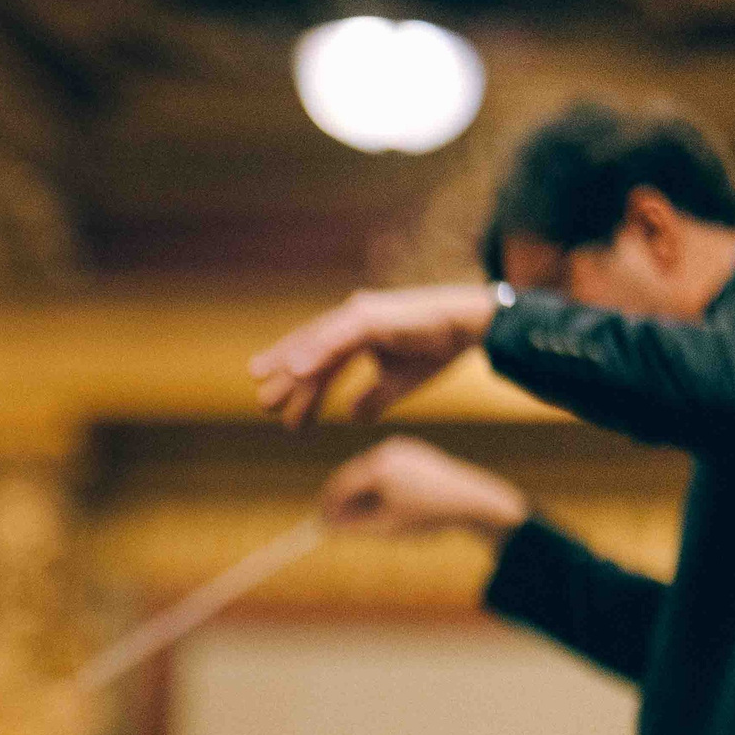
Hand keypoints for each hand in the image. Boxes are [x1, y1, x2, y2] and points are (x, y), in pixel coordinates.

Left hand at [249, 285, 498, 427]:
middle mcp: (351, 321)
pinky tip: (297, 370)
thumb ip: (373, 399)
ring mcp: (360, 315)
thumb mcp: (398, 383)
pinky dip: (317, 351)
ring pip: (317, 344)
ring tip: (269, 393)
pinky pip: (338, 336)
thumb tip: (354, 419)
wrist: (470, 326)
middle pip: (310, 351)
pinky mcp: (373, 316)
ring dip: (292, 369)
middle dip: (285, 377)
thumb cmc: (436, 348)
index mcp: (355, 334)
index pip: (317, 359)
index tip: (273, 404)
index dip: (294, 382)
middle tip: (264, 404)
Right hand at [319, 437, 530, 543]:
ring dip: (362, 492)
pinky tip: (387, 502)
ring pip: (368, 471)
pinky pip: (385, 466)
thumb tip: (328, 528)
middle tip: (338, 520)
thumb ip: (352, 528)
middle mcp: (386, 451)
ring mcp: (401, 447)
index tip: (322, 522)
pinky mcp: (412, 449)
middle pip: (352, 475)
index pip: (341, 485)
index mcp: (378, 467)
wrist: (473, 500)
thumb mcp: (386, 528)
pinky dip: (379, 483)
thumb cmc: (430, 515)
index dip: (329, 505)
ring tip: (370, 516)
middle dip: (344, 499)